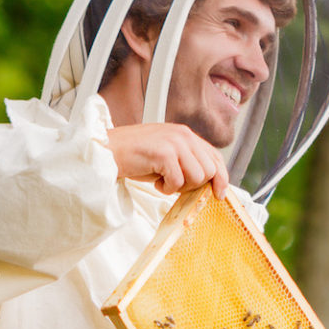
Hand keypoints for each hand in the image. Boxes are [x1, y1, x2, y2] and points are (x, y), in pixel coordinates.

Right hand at [105, 122, 227, 195]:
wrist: (107, 151)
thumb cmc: (135, 156)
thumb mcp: (167, 155)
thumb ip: (187, 162)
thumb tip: (208, 182)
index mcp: (185, 134)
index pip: (215, 157)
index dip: (221, 177)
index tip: (219, 194)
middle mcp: (183, 135)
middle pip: (209, 171)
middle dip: (193, 185)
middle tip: (173, 183)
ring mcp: (174, 143)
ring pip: (197, 178)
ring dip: (179, 187)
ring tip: (162, 180)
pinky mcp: (164, 153)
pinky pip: (178, 182)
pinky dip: (166, 188)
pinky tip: (155, 180)